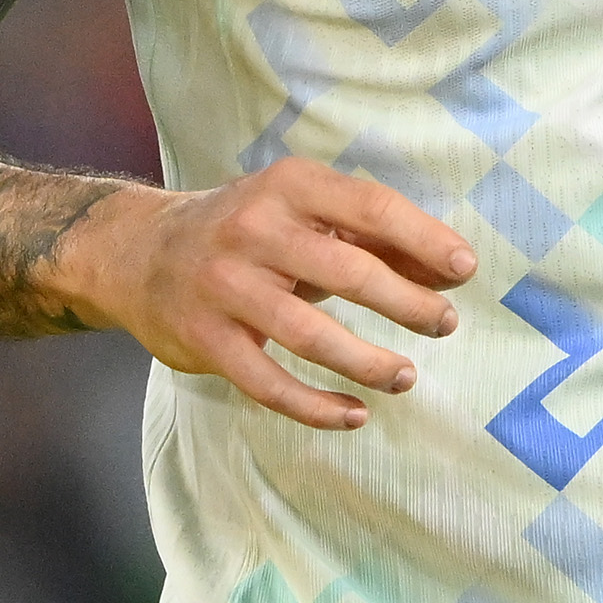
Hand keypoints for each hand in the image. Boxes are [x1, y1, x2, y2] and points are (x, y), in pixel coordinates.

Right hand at [58, 159, 477, 429]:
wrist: (137, 253)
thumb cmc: (244, 232)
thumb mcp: (301, 214)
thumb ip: (371, 237)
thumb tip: (449, 268)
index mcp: (288, 187)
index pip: (370, 208)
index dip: (424, 240)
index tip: (465, 271)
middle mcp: (254, 229)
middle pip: (348, 272)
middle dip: (407, 304)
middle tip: (444, 325)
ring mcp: (225, 286)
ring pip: (311, 335)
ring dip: (368, 362)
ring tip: (405, 377)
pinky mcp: (205, 339)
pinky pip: (269, 383)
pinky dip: (316, 406)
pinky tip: (353, 415)